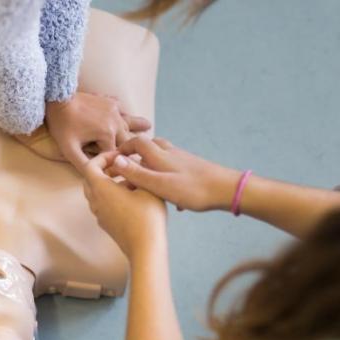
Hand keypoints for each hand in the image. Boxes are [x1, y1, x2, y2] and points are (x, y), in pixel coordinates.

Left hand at [45, 92, 150, 170]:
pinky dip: (125, 113)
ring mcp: (114, 109)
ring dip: (137, 127)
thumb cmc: (62, 124)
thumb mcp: (69, 149)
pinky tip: (127, 114)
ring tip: (149, 127)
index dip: (118, 165)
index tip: (123, 172)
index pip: (117, 155)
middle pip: (127, 139)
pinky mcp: (109, 101)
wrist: (58, 96)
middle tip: (144, 155)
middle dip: (132, 148)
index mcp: (107, 134)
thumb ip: (83, 164)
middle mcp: (115, 121)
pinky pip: (121, 109)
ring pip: (129, 122)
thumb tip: (94, 177)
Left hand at [83, 152, 166, 259]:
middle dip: (104, 169)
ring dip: (109, 183)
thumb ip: (136, 170)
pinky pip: (103, 205)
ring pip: (97, 193)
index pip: (89, 166)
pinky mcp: (106, 224)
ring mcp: (99, 215)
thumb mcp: (147, 186)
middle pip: (90, 179)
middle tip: (122, 166)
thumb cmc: (147, 216)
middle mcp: (95, 202)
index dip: (102, 157)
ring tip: (131, 181)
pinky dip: (112, 196)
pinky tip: (132, 197)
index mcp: (100, 189)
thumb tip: (131, 161)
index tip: (118, 155)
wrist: (145, 248)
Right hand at [109, 137, 240, 211]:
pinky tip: (170, 195)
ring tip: (145, 182)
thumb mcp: (159, 184)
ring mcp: (183, 159)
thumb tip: (115, 160)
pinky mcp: (192, 168)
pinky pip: (173, 168)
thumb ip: (136, 173)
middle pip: (149, 146)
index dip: (123, 148)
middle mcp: (170, 153)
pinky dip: (165, 175)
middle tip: (127, 168)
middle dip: (136, 154)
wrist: (227, 190)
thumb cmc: (193, 189)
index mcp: (159, 156)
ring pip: (162, 157)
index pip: (137, 143)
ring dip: (150, 165)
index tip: (112, 158)